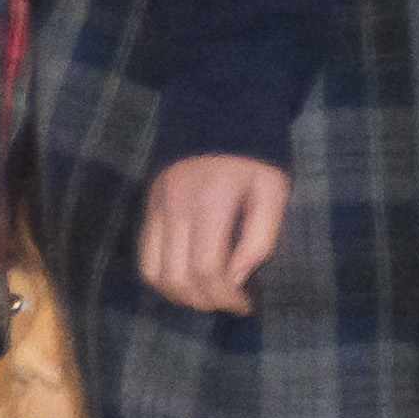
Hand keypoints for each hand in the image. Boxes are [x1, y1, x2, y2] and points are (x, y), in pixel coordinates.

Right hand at [138, 154, 290, 314]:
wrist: (220, 113)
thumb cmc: (255, 158)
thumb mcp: (273, 191)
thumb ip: (259, 237)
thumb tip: (237, 278)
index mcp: (210, 201)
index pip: (206, 268)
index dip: (225, 296)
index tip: (246, 305)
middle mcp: (175, 207)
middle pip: (176, 277)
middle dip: (204, 301)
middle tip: (229, 303)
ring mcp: (156, 207)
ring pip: (153, 272)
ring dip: (179, 295)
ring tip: (208, 296)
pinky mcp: (148, 207)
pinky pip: (145, 256)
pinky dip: (163, 278)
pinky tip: (188, 280)